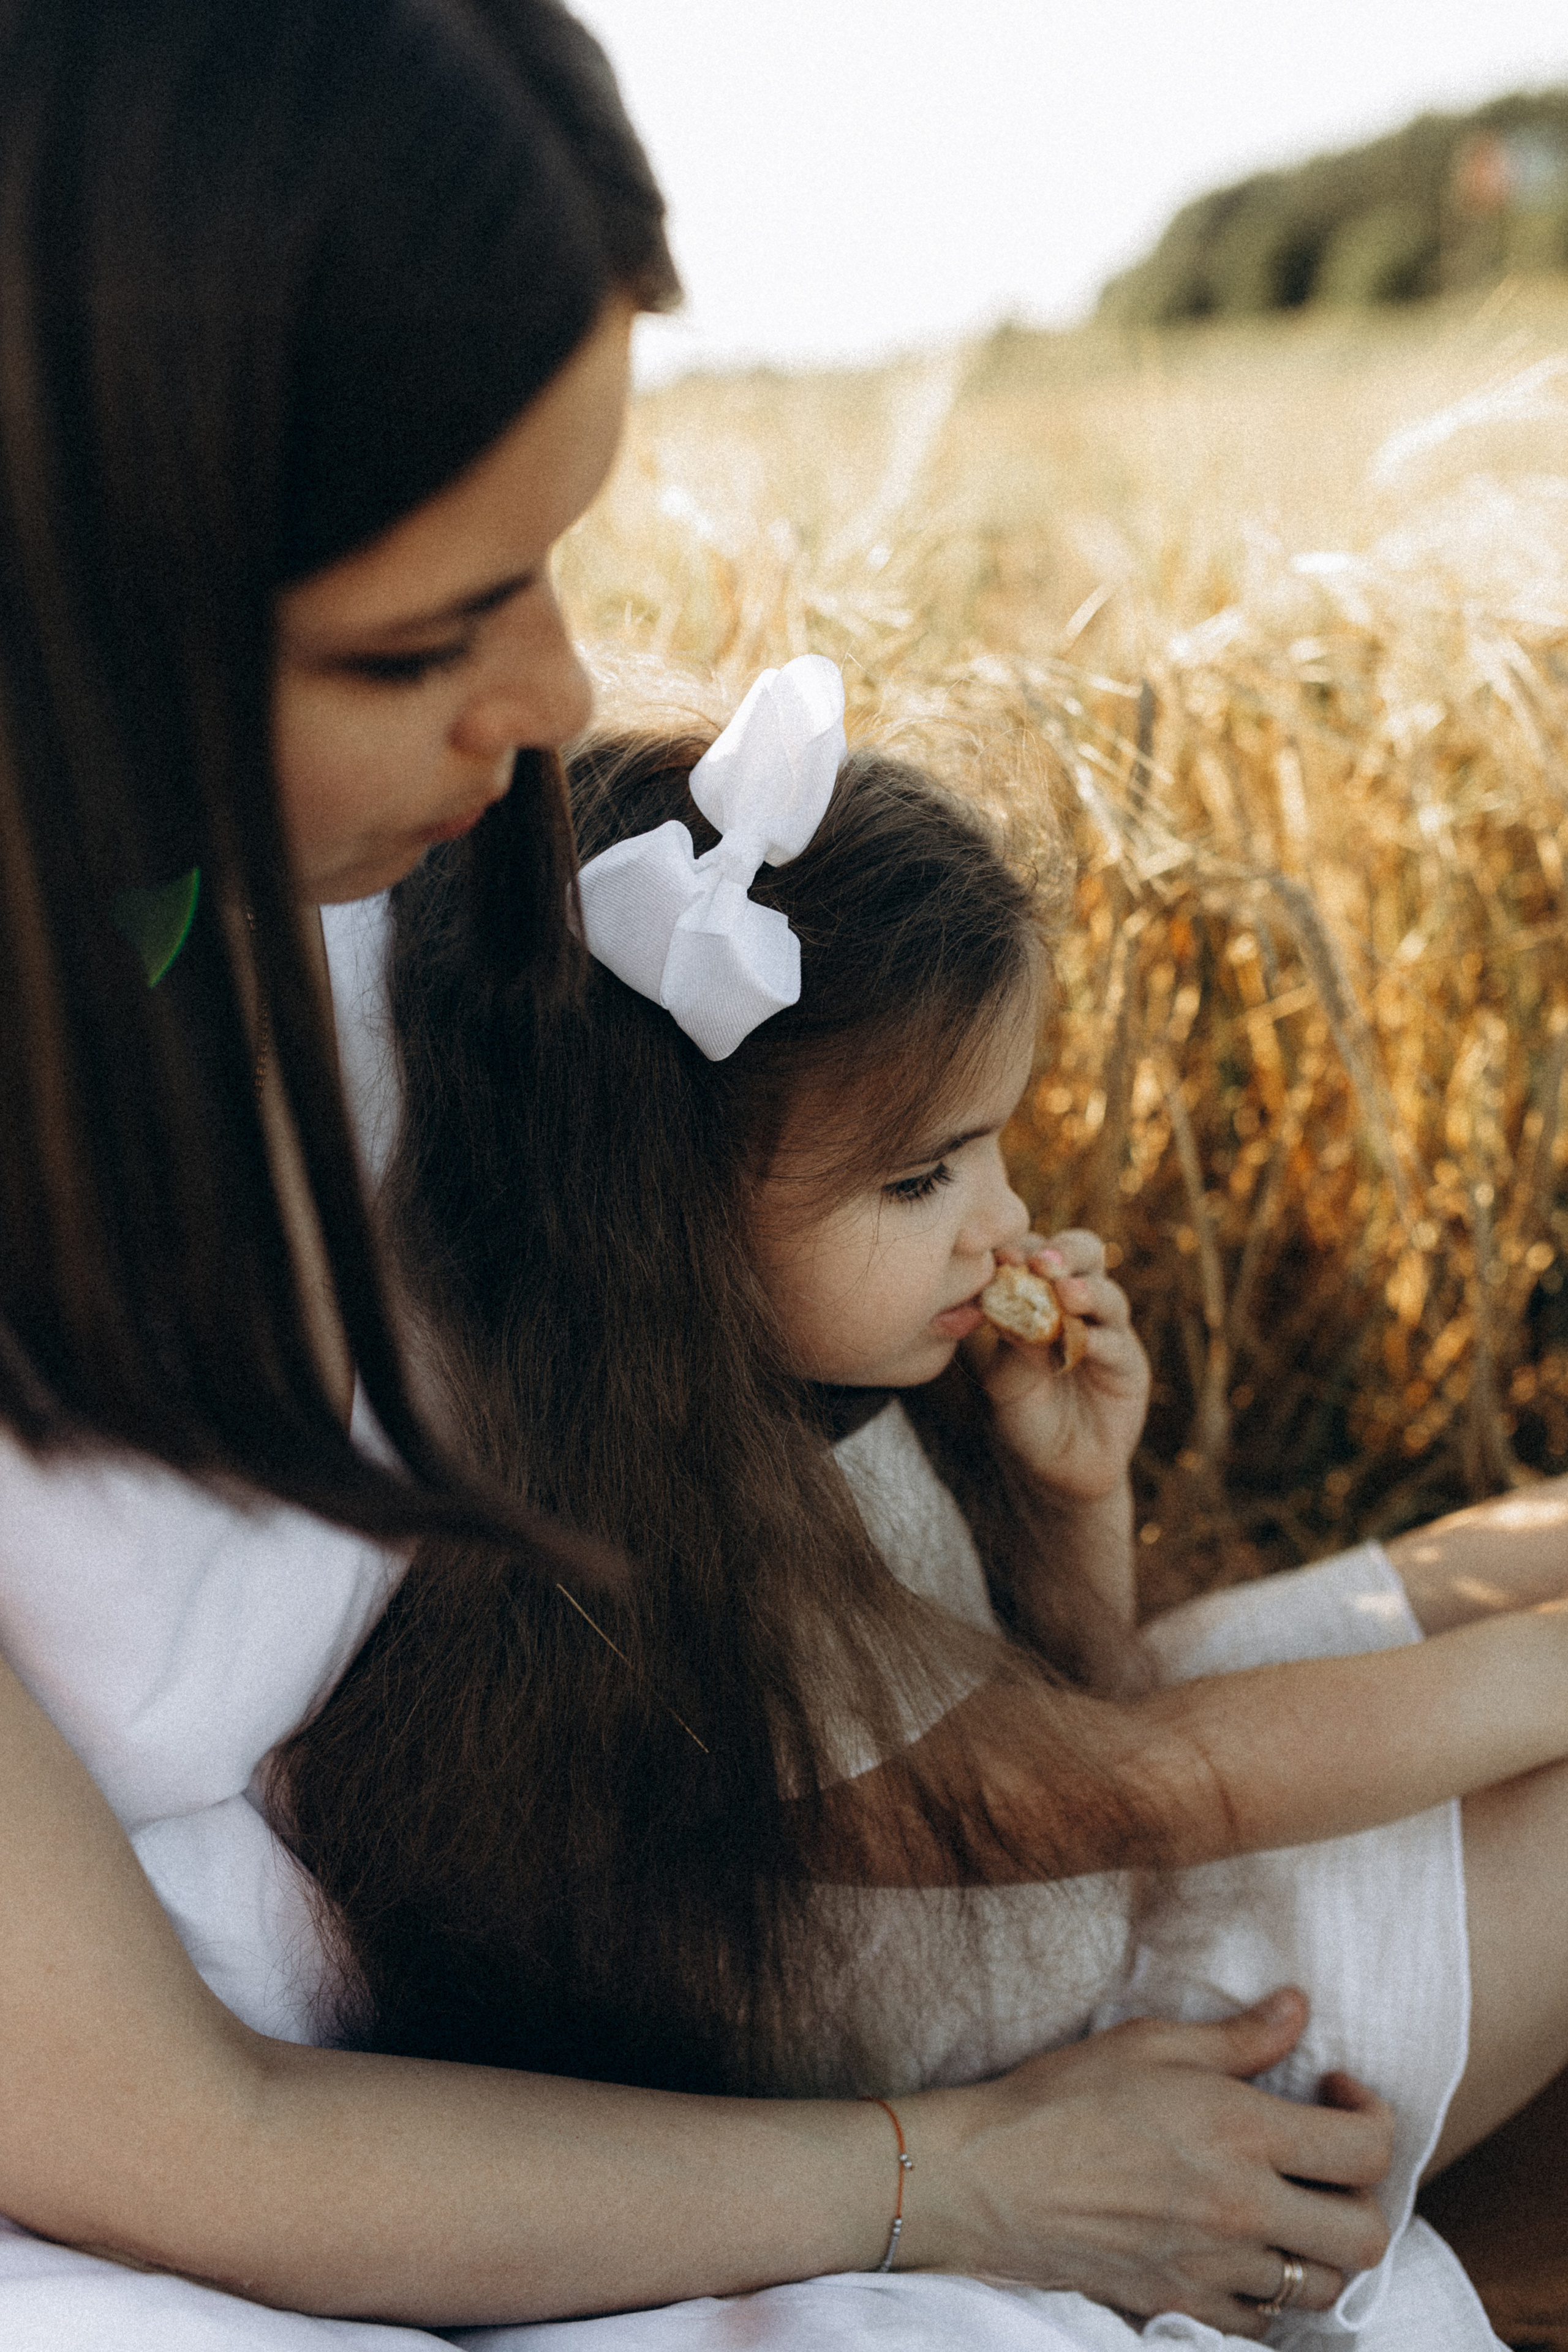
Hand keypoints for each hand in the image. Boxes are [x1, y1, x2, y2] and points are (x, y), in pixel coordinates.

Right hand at [900, 1989, 1392, 2336]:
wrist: (987, 2177)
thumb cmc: (1060, 2097)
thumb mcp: (1151, 2043)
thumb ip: (1237, 2037)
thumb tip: (1297, 2009)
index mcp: (1240, 2132)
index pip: (1365, 2149)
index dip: (1372, 2114)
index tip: (1334, 2089)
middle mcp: (1241, 2208)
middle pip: (1366, 2236)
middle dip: (1364, 2197)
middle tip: (1325, 2161)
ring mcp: (1213, 2267)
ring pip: (1321, 2287)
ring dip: (1319, 2250)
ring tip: (1285, 2208)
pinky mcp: (1180, 2304)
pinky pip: (1260, 2323)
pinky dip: (1266, 2294)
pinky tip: (1239, 2251)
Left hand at [981, 1229, 1149, 1498]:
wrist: (1055, 1470)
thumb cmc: (1022, 1416)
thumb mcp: (1004, 1380)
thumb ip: (1011, 1342)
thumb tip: (1008, 1298)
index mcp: (1038, 1296)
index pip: (1035, 1253)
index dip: (1021, 1249)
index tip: (1003, 1257)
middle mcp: (1075, 1305)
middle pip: (1083, 1255)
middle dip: (1064, 1252)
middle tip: (1042, 1263)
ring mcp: (1105, 1331)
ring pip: (1106, 1293)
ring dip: (1085, 1290)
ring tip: (1065, 1294)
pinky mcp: (1128, 1364)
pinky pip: (1116, 1342)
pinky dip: (1098, 1338)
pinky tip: (1081, 1342)